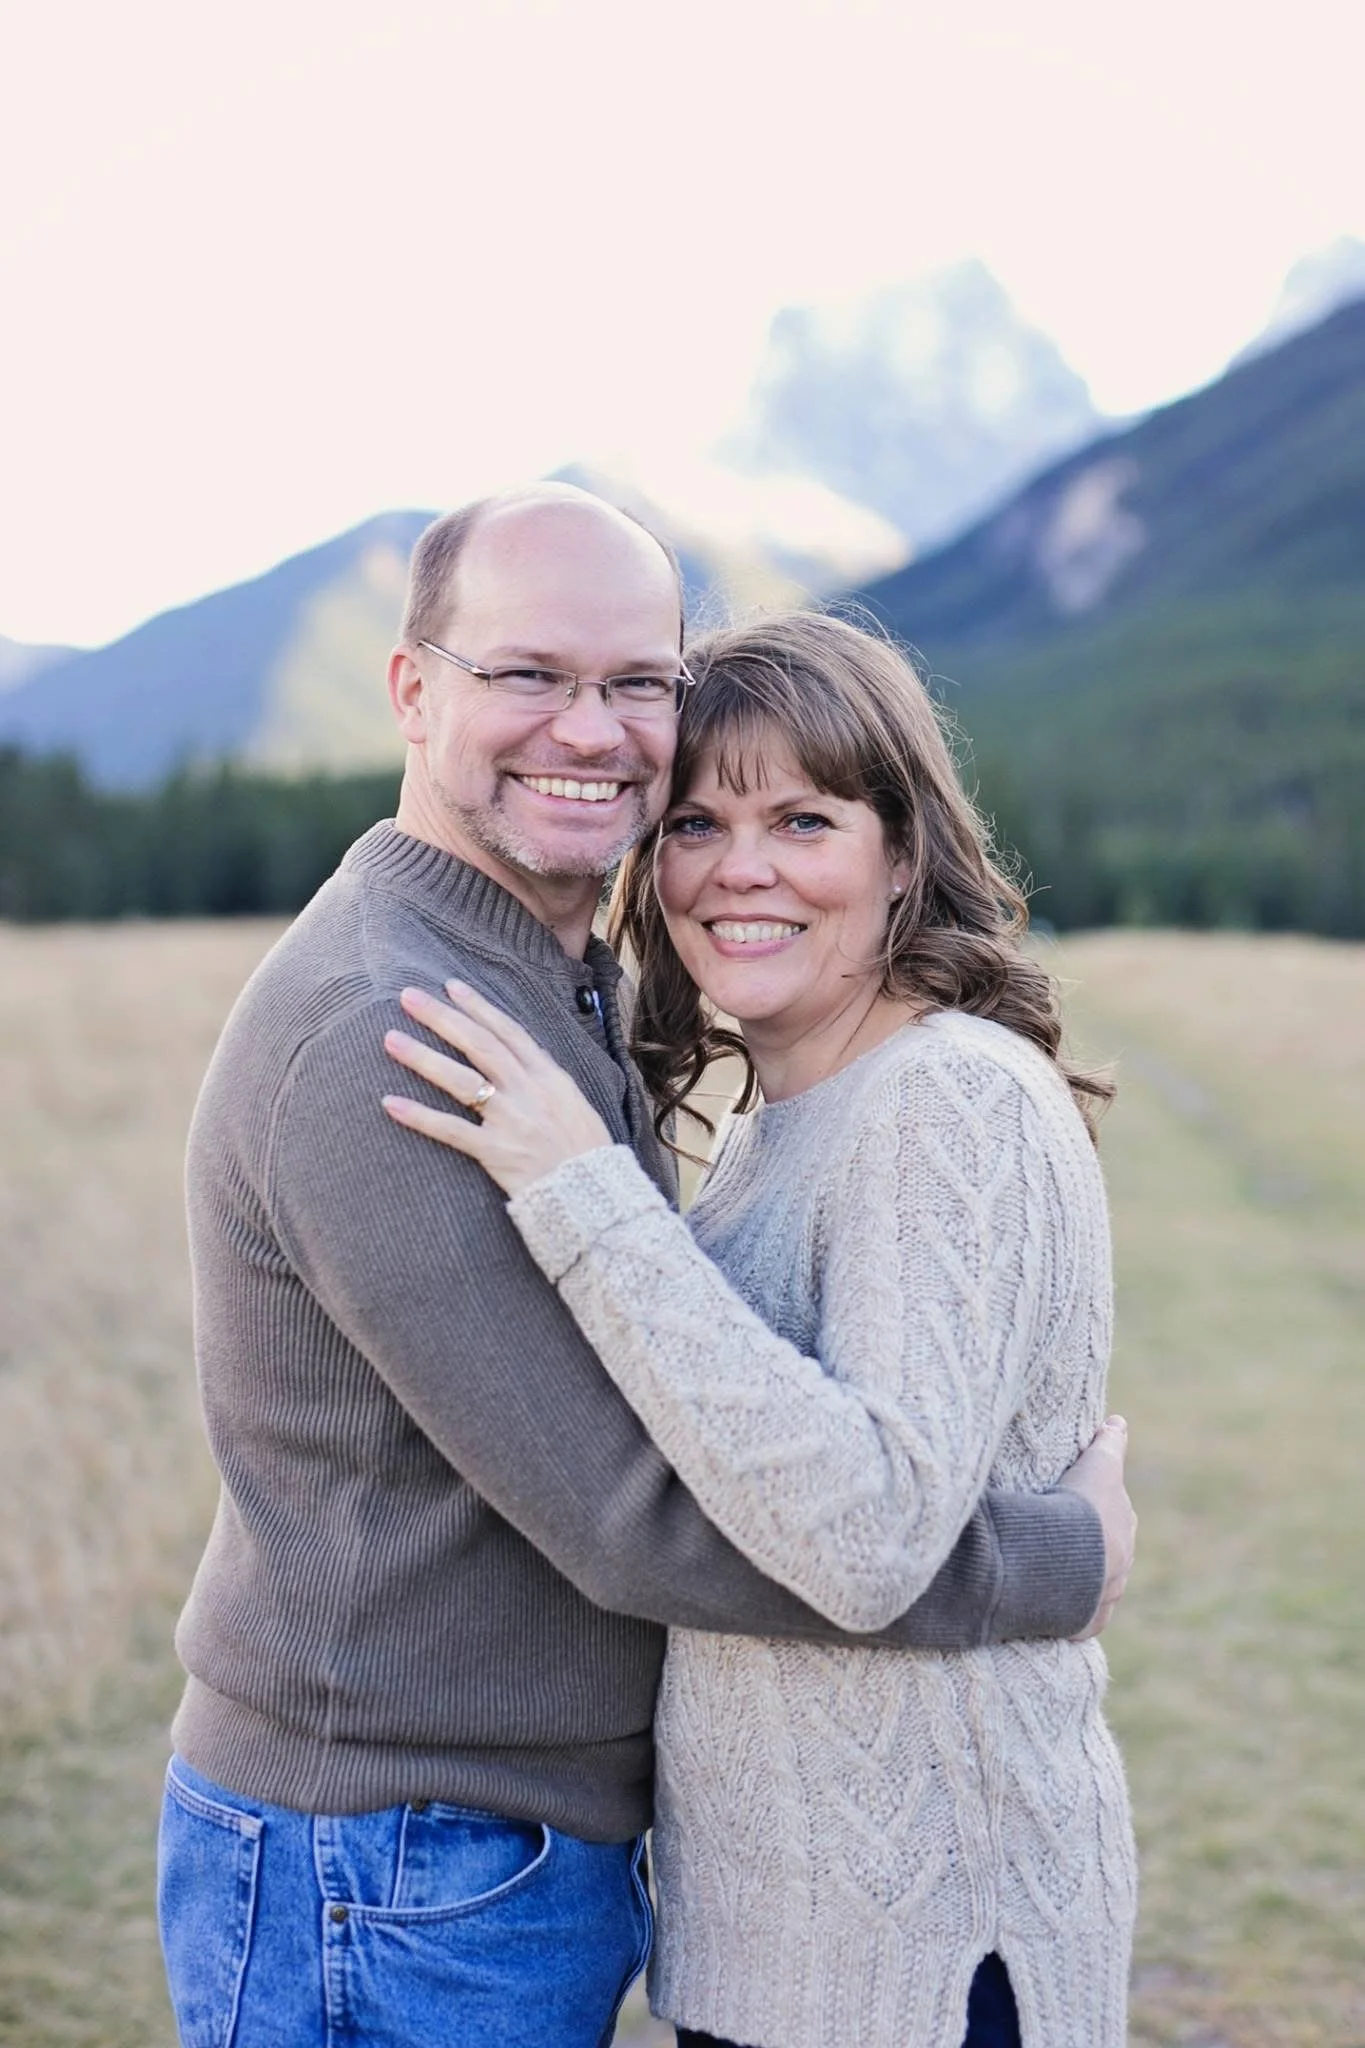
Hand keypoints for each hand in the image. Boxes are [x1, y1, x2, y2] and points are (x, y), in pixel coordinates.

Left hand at [382, 980, 613, 1197]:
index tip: (451, 986)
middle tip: (407, 996)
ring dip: (423, 1057)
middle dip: (442, 1017)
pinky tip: (391, 1103)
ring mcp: (512, 1120)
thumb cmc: (585, 1152)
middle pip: (479, 1045)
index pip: (508, 1032)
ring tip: (390, 1039)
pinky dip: (420, 1116)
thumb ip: (546, 1080)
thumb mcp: (575, 1103)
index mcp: (549, 1077)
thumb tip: (523, 1057)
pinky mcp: (496, 1152)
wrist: (593, 1194)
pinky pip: (451, 1130)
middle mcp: (529, 1091)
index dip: (478, 1007)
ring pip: (461, 1080)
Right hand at [1057, 1416, 1135, 1640]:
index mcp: (1124, 1528)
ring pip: (1095, 1586)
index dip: (1097, 1508)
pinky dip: (1069, 1613)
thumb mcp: (1097, 1465)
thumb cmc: (1079, 1506)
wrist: (1064, 1555)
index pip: (1116, 1515)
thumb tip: (1119, 1422)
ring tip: (1049, 1569)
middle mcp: (1121, 1565)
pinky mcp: (1084, 1622)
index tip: (1077, 1505)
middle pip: (1108, 1552)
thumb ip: (1110, 1443)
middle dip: (1091, 1546)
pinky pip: (1079, 1619)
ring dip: (1079, 1579)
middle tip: (1060, 1536)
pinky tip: (1053, 1608)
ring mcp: (1104, 1595)